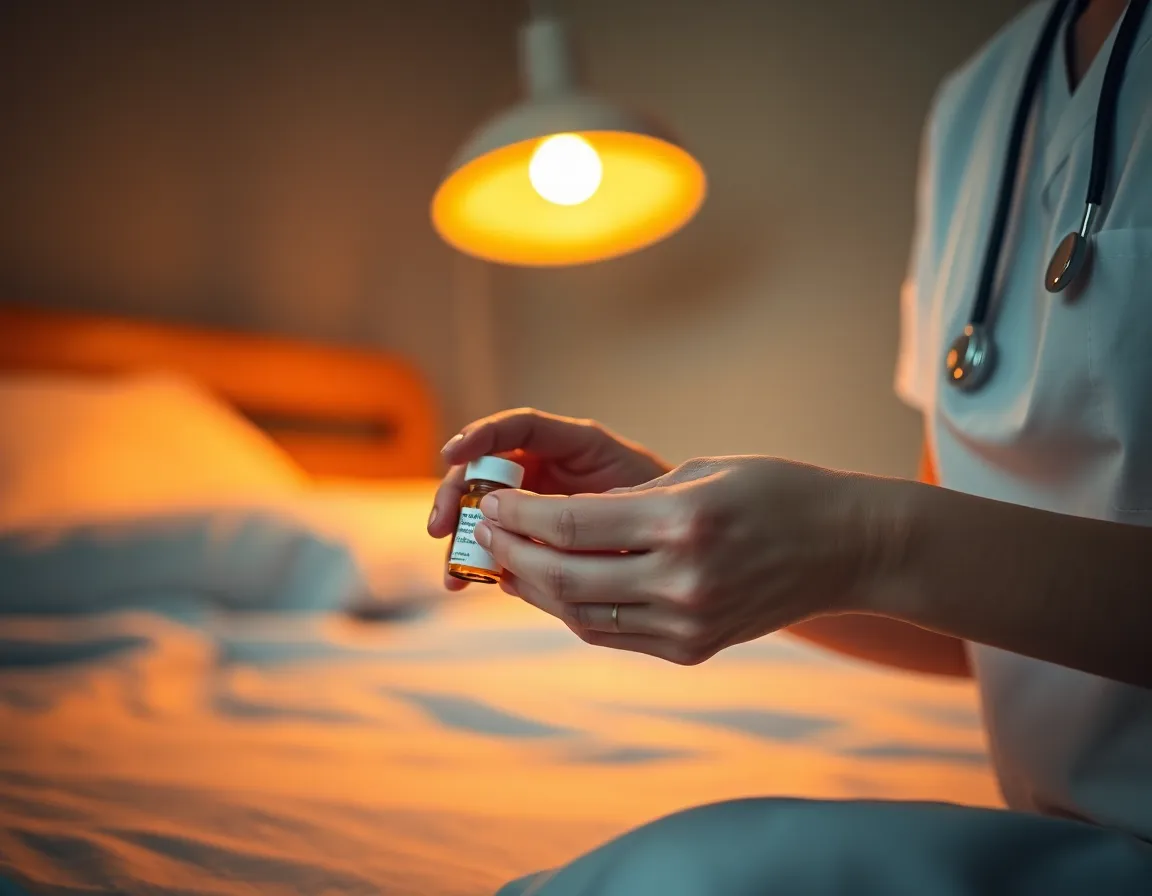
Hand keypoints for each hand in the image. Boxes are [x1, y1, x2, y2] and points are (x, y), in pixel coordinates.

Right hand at [427, 408, 668, 589]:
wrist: (683, 537)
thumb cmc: (666, 505)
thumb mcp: (640, 496)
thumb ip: (599, 503)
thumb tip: (545, 528)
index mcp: (570, 444)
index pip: (518, 427)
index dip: (482, 434)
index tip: (452, 453)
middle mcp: (544, 468)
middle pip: (484, 471)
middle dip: (456, 497)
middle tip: (440, 528)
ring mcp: (534, 503)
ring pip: (482, 512)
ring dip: (462, 539)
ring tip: (455, 573)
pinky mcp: (532, 538)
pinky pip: (498, 545)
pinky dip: (482, 562)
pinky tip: (470, 582)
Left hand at [471, 456, 905, 663]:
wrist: (845, 548)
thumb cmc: (776, 491)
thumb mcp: (701, 471)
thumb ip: (629, 497)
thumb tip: (558, 515)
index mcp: (683, 520)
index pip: (572, 524)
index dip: (521, 514)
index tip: (493, 501)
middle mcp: (683, 578)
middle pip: (566, 576)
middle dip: (515, 553)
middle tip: (487, 531)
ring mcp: (689, 621)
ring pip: (582, 615)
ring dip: (537, 590)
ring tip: (510, 562)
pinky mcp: (693, 647)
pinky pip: (613, 635)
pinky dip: (575, 612)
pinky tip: (555, 588)